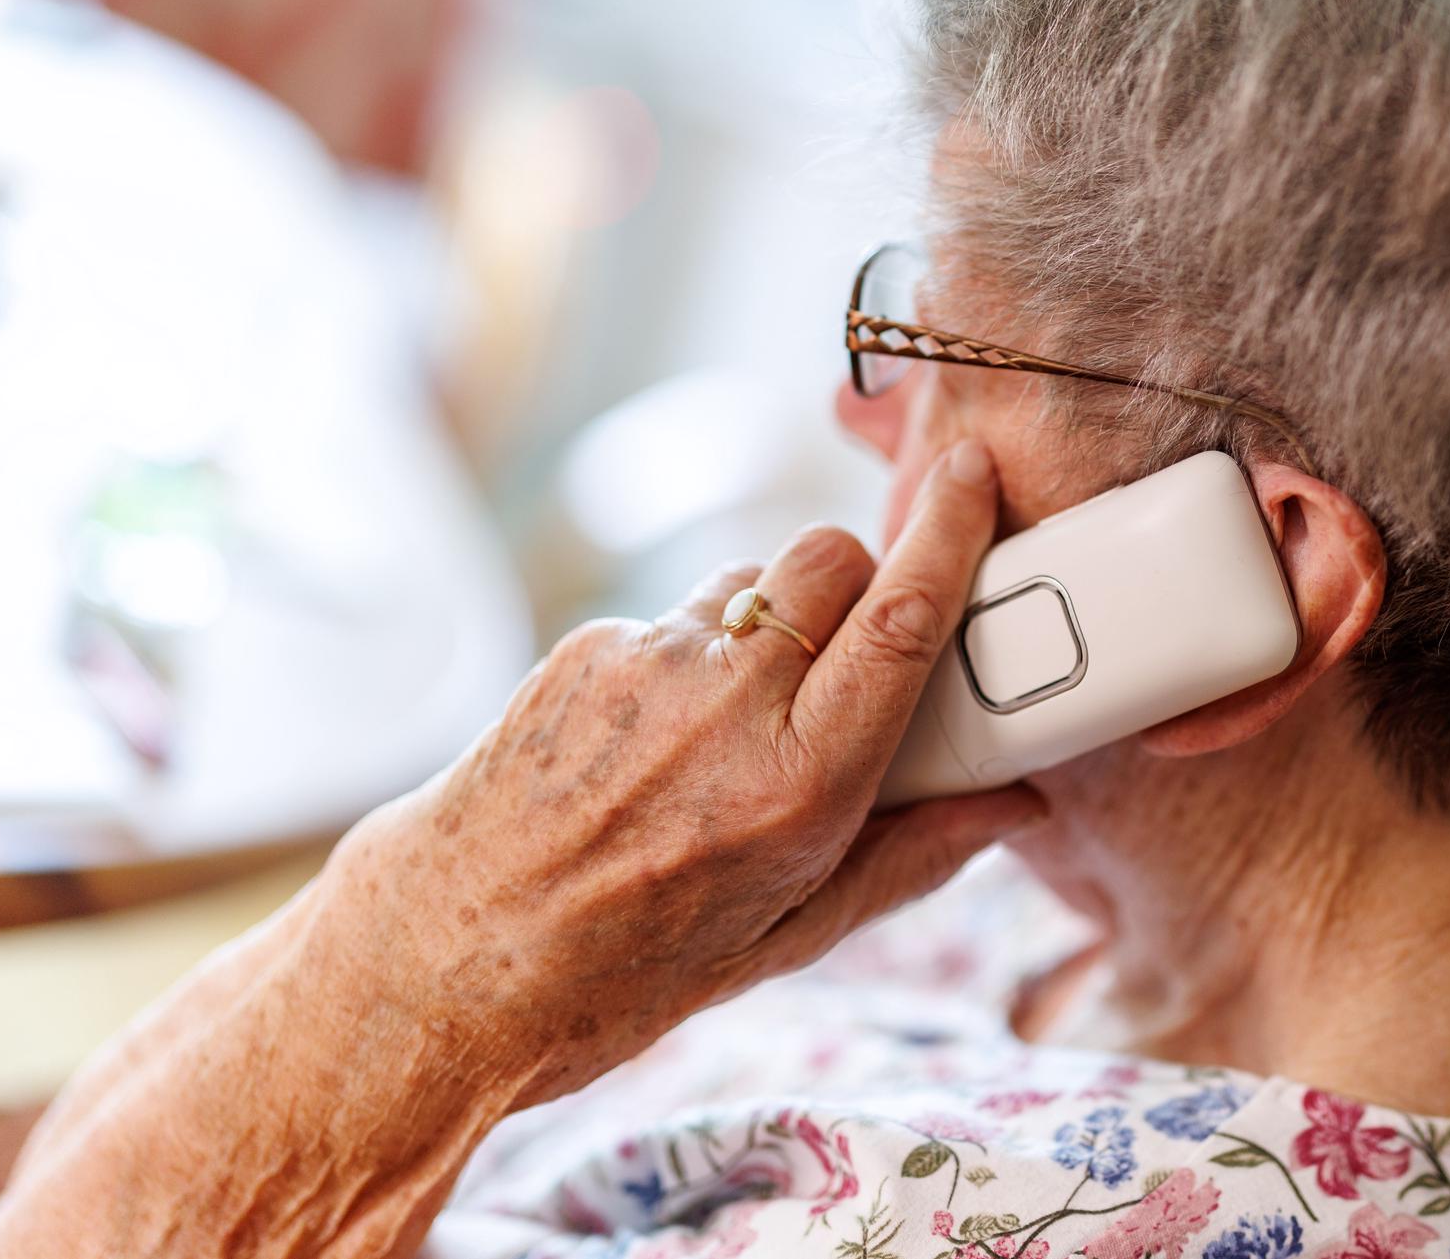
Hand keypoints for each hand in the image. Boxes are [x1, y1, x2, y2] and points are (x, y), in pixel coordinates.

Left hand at [309, 435, 1039, 1106]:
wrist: (441, 964)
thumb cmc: (623, 973)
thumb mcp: (788, 940)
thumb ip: (908, 859)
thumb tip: (1009, 806)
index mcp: (796, 788)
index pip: (899, 623)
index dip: (948, 537)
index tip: (968, 476)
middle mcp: (723, 709)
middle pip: (830, 559)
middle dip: (862, 580)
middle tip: (853, 655)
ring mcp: (644, 665)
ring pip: (751, 581)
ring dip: (774, 623)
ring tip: (738, 723)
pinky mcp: (584, 648)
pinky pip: (675, 617)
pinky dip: (693, 659)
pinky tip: (657, 743)